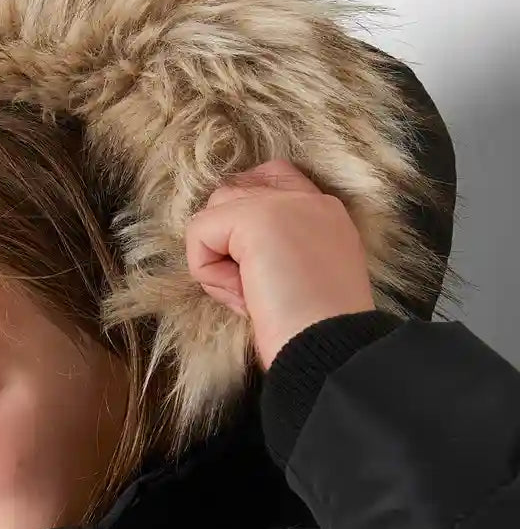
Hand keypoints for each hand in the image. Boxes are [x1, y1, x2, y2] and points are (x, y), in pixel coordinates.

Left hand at [184, 159, 378, 371]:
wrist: (329, 348)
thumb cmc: (315, 336)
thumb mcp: (302, 286)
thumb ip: (278, 257)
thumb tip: (237, 260)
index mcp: (325, 216)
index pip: (274, 180)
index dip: (245, 214)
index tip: (250, 265)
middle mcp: (308, 200)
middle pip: (234, 192)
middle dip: (226, 242)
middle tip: (253, 290)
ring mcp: (284, 202)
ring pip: (214, 212)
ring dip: (217, 262)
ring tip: (250, 296)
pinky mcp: (255, 217)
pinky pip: (198, 233)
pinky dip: (209, 273)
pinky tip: (243, 297)